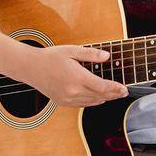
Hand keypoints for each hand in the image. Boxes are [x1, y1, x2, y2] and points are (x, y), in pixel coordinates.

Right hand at [9, 43, 128, 108]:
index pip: (102, 87)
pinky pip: (82, 105)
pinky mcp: (62, 102)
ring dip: (104, 99)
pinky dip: (92, 102)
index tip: (125, 88)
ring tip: (114, 95)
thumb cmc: (50, 57)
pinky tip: (97, 98)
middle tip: (124, 92)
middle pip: (99, 96)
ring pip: (91, 102)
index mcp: (77, 78)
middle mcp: (73, 91)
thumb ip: (90, 54)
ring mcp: (67, 99)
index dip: (116, 88)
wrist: (30, 68)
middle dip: (113, 95)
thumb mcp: (71, 51)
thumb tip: (107, 57)